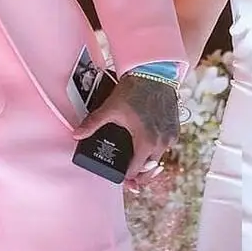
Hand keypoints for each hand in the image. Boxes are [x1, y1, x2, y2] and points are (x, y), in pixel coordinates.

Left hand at [72, 74, 178, 191]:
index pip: (136, 171)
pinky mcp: (175, 127)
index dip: (126, 177)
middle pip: (150, 169)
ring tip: (138, 160)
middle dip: (140, 174)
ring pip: (159, 157)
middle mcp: (161, 143)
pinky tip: (148, 143)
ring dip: (149, 161)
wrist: (154, 72)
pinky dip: (158, 147)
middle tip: (130, 175)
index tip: (121, 178)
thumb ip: (92, 123)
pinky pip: (166, 145)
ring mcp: (170, 135)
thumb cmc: (133, 90)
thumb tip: (76, 134)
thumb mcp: (110, 108)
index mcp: (145, 142)